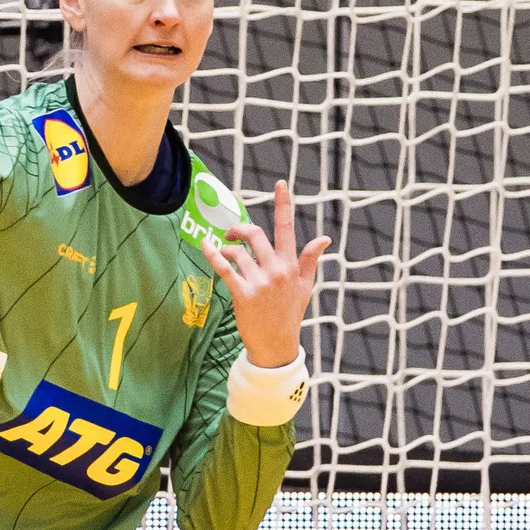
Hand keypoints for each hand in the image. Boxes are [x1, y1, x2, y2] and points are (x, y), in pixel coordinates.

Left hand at [201, 180, 328, 366]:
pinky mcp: (243, 295)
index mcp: (291, 265)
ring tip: (225, 255)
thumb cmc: (289, 314)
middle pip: (255, 235)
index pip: (287, 229)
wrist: (276, 345)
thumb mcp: (305, 286)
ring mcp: (259, 283)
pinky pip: (225, 269)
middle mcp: (276, 271)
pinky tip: (206, 245)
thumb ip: (310, 260)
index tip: (280, 184)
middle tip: (231, 232)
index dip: (284, 204)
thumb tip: (324, 238)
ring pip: (238, 252)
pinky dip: (213, 255)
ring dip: (227, 249)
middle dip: (240, 228)